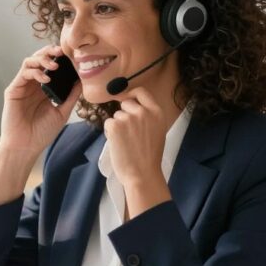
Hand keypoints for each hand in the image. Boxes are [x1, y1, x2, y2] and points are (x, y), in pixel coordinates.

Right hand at [0, 44, 81, 158]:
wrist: (25, 147)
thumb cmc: (42, 133)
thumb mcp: (62, 112)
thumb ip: (71, 95)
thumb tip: (82, 79)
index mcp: (43, 89)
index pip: (51, 66)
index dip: (59, 58)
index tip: (72, 55)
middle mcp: (32, 85)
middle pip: (39, 59)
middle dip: (50, 52)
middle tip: (62, 51)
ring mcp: (22, 86)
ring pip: (30, 62)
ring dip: (42, 59)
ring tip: (54, 65)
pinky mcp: (13, 90)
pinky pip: (23, 73)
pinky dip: (35, 72)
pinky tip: (46, 79)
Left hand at [103, 87, 170, 216]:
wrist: (142, 174)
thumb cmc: (150, 156)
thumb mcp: (157, 131)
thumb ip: (148, 116)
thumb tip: (133, 106)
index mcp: (157, 112)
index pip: (141, 92)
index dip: (131, 95)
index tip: (126, 100)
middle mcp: (143, 112)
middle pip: (126, 103)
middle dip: (124, 114)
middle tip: (128, 132)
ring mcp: (128, 118)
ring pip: (116, 115)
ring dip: (117, 126)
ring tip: (126, 142)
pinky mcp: (115, 125)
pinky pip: (108, 123)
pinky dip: (109, 133)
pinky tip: (118, 144)